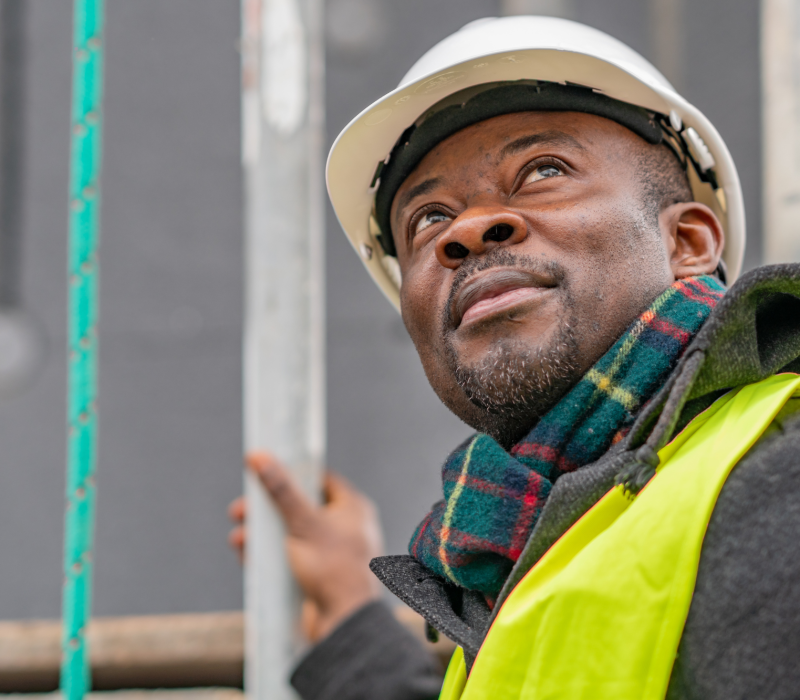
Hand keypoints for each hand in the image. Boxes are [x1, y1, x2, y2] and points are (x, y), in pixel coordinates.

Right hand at [228, 452, 384, 641]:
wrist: (344, 624)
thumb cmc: (333, 569)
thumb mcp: (303, 524)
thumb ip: (282, 491)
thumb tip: (261, 457)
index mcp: (352, 508)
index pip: (319, 479)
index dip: (292, 473)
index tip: (265, 470)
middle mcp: (344, 527)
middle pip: (299, 506)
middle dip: (267, 507)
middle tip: (241, 508)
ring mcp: (330, 552)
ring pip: (290, 533)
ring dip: (263, 531)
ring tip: (238, 533)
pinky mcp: (317, 574)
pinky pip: (289, 556)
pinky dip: (268, 552)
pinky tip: (244, 551)